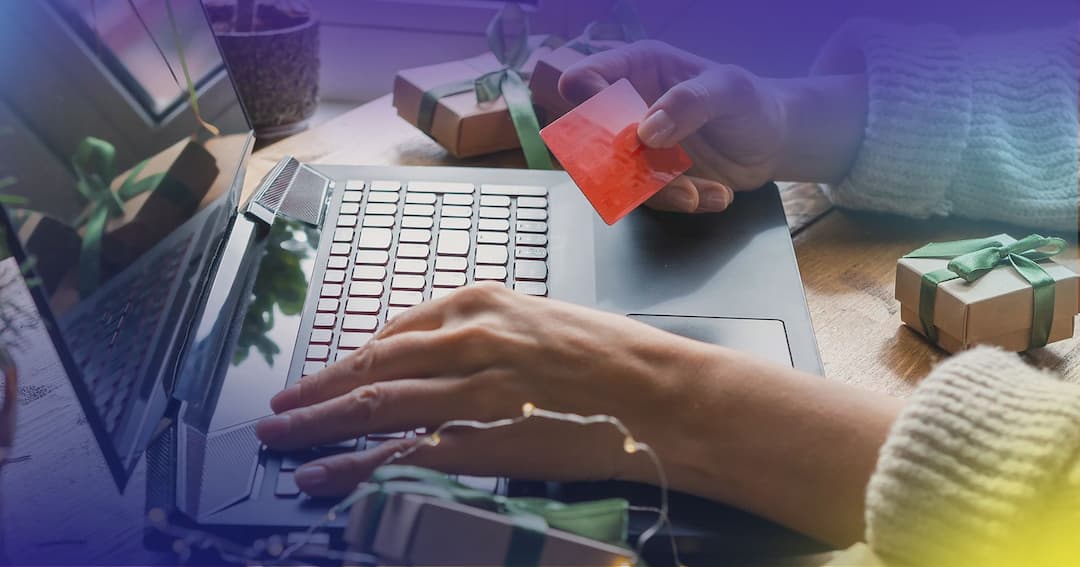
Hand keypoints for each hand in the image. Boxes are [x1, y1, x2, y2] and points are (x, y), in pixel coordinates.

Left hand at [255, 284, 711, 496]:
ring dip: (317, 426)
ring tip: (280, 441)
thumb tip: (441, 358)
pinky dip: (354, 467)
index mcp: (480, 303)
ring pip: (374, 407)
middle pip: (370, 368)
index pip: (392, 333)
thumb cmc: (615, 357)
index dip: (347, 361)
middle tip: (277, 411)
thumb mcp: (541, 321)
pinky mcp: (484, 438)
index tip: (323, 377)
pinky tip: (322, 477)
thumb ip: (485, 335)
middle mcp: (466, 338)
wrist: (665, 393)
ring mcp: (471, 389)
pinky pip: (403, 454)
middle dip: (315, 391)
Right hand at [559, 41, 867, 213]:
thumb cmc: (751, 103)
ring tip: (702, 192)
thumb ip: (690, 101)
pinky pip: (649, 199)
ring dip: (660, 191)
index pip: (584, 80)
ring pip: (618, 177)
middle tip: (662, 169)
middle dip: (622, 165)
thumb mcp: (730, 90)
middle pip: (590, 139)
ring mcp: (636, 147)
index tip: (623, 130)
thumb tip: (646, 130)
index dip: (589, 106)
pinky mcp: (650, 178)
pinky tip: (717, 194)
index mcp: (636, 68)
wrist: (773, 143)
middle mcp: (627, 107)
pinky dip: (682, 201)